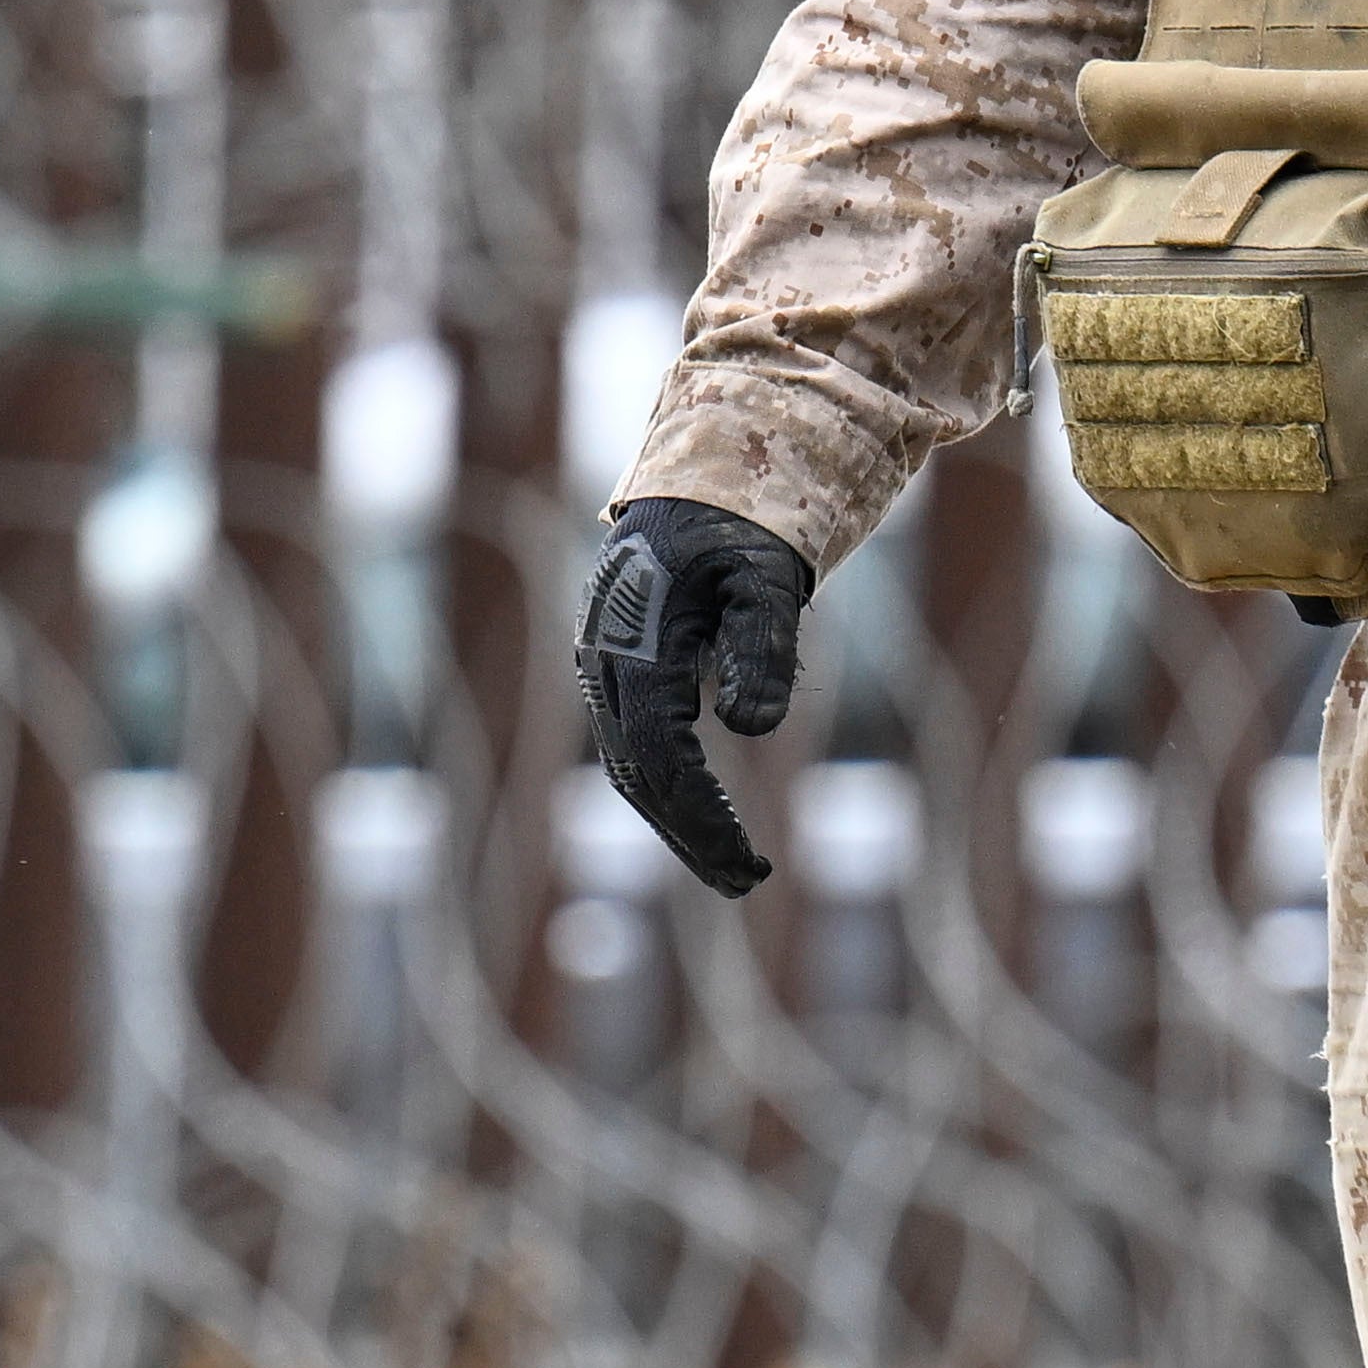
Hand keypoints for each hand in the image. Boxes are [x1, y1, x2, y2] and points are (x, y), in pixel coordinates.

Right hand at [572, 497, 819, 894]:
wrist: (695, 483)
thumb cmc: (739, 528)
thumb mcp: (765, 576)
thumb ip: (762, 644)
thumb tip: (752, 729)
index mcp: (634, 644)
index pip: (663, 756)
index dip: (704, 815)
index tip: (751, 861)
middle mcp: (603, 664)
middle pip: (640, 776)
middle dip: (692, 837)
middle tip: (749, 883)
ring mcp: (601, 671)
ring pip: (631, 770)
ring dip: (679, 826)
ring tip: (735, 873)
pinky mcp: (614, 675)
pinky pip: (635, 749)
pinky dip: (669, 793)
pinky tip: (708, 822)